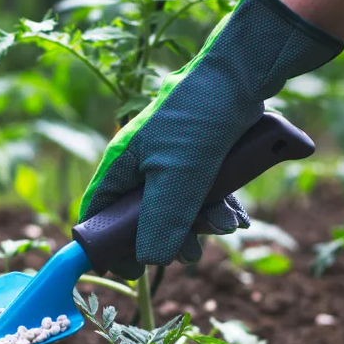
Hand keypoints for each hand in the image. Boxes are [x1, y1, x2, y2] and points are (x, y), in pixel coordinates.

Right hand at [79, 0, 342, 275]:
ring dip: (202, 223)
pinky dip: (219, 208)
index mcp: (122, 165)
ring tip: (226, 226)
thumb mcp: (178, 178)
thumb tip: (150, 261)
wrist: (244, 73)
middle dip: (170, 237)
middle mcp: (142, 162)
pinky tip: (238, 218)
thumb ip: (161, 222)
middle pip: (143, 217)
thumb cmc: (199, 119)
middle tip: (192, 251)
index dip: (109, 245)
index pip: (99, 213)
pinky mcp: (201, 154)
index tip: (130, 269)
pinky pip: (204, 192)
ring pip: (178, 207)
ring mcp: (172, 158)